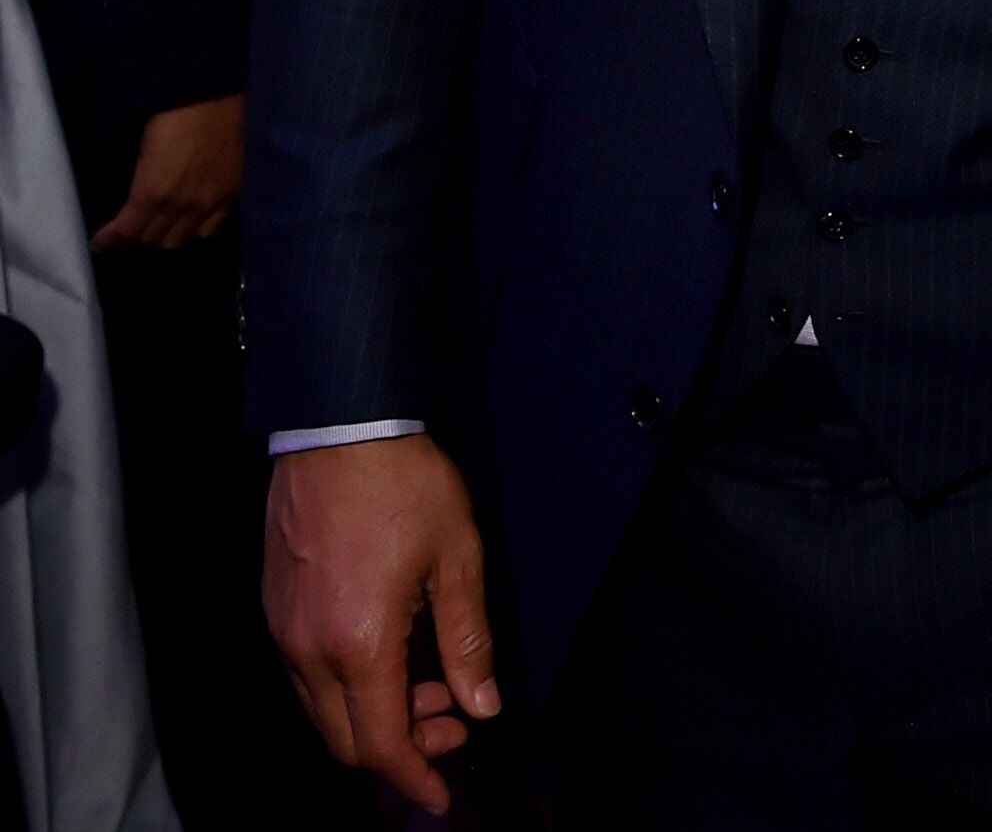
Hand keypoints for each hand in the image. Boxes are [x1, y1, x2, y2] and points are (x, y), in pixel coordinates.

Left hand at [90, 94, 244, 251]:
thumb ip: (140, 184)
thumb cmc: (170, 115)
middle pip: (152, 240)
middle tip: (130, 229)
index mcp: (152, 192)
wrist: (215, 97)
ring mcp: (209, 203)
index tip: (101, 242)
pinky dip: (194, 229)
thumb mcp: (142, 151)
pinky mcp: (231, 196)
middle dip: (136, 238)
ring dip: (164, 236)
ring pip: (180, 240)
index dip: (110, 240)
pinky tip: (189, 219)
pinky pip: (210, 229)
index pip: (126, 232)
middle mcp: (180, 206)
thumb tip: (133, 200)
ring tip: (159, 226)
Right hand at [265, 435, 499, 812]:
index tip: (439, 795)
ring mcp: (283, 633)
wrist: (338, 430)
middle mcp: (307, 652)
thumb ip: (467, 639)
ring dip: (375, 715)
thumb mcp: (458, 557)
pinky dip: (349, 687)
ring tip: (431, 681)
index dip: (413, 776)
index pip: (380, 744)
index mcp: (357, 645)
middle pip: (345, 740)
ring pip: (324, 712)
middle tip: (453, 716)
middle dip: (401, 746)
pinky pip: (308, 678)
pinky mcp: (275, 613)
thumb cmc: (405, 487)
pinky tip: (391, 654)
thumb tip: (482, 703)